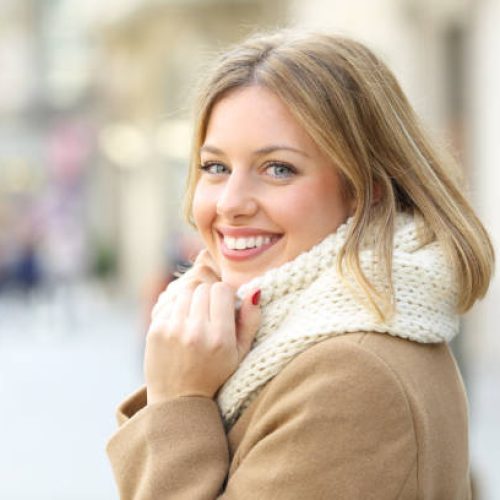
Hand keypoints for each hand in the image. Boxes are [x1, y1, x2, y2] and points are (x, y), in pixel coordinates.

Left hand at [144, 250, 260, 404]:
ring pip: (185, 292)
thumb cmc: (214, 375)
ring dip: (192, 301)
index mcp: (220, 337)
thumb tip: (255, 290)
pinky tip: (180, 327)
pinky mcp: (155, 331)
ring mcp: (173, 330)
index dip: (225, 295)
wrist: (177, 401)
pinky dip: (176, 310)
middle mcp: (196, 332)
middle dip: (208, 297)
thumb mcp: (240, 354)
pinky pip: (169, 304)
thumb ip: (251, 321)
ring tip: (195, 320)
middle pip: (203, 288)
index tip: (224, 307)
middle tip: (209, 315)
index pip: (222, 290)